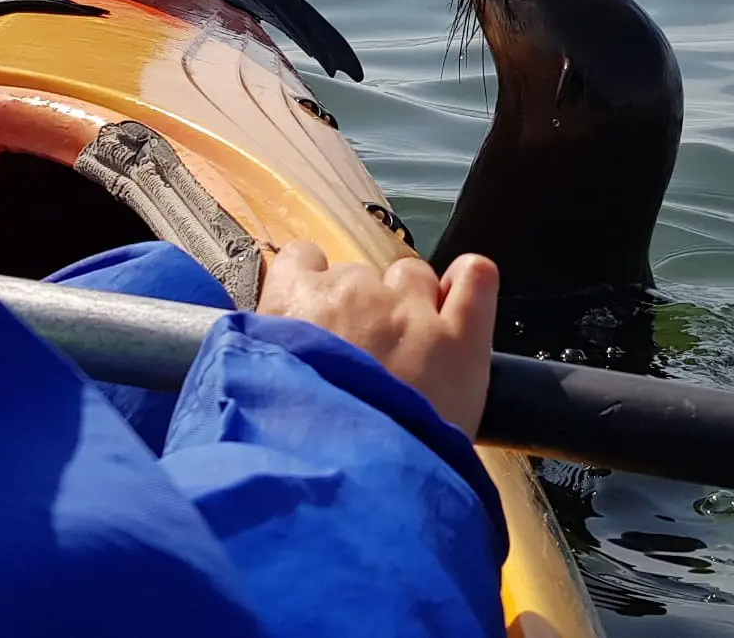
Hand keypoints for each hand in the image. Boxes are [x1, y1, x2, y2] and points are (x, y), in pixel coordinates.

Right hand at [256, 241, 498, 437]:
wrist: (347, 476)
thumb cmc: (294, 439)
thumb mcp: (257, 383)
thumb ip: (267, 348)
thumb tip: (268, 344)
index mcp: (295, 296)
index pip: (303, 258)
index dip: (313, 283)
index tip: (319, 314)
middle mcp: (351, 290)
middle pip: (361, 274)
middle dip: (363, 308)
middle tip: (362, 358)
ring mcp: (409, 310)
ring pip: (413, 275)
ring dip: (410, 301)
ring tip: (407, 352)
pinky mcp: (460, 337)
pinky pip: (475, 279)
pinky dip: (470, 281)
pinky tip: (462, 294)